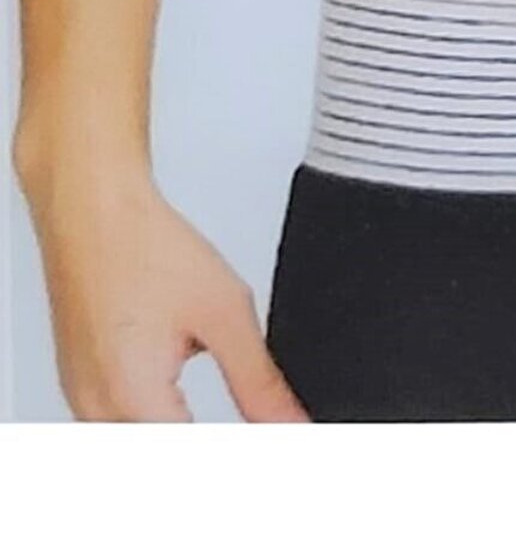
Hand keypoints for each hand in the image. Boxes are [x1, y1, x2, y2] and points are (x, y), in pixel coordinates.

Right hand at [21, 158, 309, 422]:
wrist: (93, 207)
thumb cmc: (146, 245)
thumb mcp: (225, 312)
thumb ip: (259, 382)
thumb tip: (290, 426)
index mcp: (133, 401)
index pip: (193, 454)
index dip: (236, 445)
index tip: (263, 421)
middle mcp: (98, 412)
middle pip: (164, 450)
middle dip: (207, 431)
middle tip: (232, 385)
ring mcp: (83, 399)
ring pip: (143, 436)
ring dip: (177, 419)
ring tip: (192, 354)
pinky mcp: (79, 384)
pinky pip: (121, 417)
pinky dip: (154, 403)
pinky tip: (168, 360)